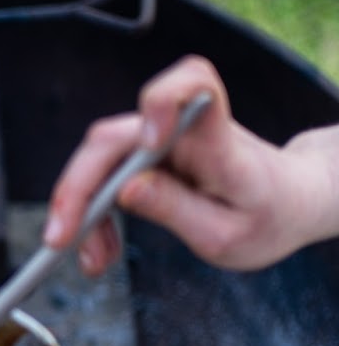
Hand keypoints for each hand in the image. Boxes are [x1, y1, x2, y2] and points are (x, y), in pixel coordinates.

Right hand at [45, 55, 338, 274]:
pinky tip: (99, 250)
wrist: (285, 206)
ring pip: (98, 163)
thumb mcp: (227, 236)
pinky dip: (93, 216)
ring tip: (93, 261)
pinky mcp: (142, 158)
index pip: (193, 84)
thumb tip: (124, 190)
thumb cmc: (267, 217)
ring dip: (82, 212)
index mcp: (217, 140)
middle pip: (111, 138)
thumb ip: (176, 210)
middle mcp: (180, 131)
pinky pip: (103, 180)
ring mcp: (157, 142)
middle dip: (78, 188)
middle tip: (60, 239)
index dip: (162, 100)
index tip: (149, 142)